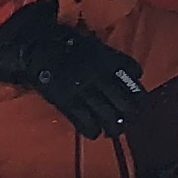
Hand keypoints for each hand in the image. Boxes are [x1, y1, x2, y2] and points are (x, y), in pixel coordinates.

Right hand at [0, 6, 147, 135]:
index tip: (140, 101)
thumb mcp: (94, 47)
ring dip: (115, 127)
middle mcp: (99, 75)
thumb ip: (112, 60)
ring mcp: (83, 89)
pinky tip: (94, 133)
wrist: (37, 46)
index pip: (131, 74)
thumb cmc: (66, 45)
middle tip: (131, 120)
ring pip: (107, 115)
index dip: (138, 91)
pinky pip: (84, 120)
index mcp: (107, 59)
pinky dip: (92, 130)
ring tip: (115, 131)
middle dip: (131, 114)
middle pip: (124, 101)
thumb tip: (133, 74)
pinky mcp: (67, 101)